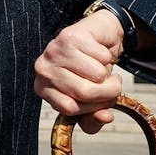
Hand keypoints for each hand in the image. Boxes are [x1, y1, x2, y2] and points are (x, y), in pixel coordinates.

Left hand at [34, 9, 124, 133]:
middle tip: (112, 84)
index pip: (71, 109)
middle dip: (108, 92)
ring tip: (103, 68)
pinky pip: (101, 57)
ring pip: (96, 75)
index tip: (102, 100)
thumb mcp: (91, 101)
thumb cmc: (90, 71)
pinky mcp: (69, 36)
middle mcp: (42, 70)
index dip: (93, 108)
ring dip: (109, 74)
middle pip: (84, 92)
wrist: (96, 38)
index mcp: (43, 89)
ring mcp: (53, 50)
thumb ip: (94, 118)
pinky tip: (99, 53)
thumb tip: (105, 117)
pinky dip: (107, 57)